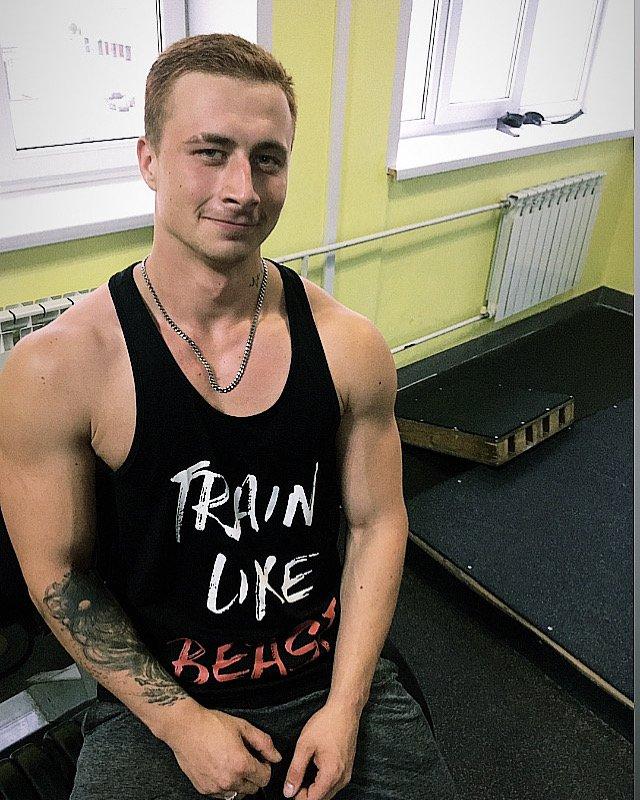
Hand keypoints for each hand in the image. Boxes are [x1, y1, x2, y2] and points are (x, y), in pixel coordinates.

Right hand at [163, 704, 282, 796]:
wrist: (185, 728)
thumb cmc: (212, 724)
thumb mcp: (242, 726)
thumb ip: (263, 742)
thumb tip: (276, 756)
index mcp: (241, 764)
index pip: (265, 778)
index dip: (266, 767)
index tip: (260, 759)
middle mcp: (229, 780)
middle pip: (253, 788)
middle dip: (254, 775)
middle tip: (247, 760)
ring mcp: (216, 787)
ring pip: (238, 794)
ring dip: (241, 783)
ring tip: (234, 765)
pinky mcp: (204, 790)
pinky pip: (223, 795)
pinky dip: (226, 786)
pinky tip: (222, 769)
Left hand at [283, 700, 360, 799]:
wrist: (345, 710)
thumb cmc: (326, 724)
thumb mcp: (304, 745)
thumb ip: (295, 771)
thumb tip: (288, 792)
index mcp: (331, 774)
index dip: (298, 796)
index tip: (290, 785)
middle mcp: (342, 778)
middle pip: (321, 799)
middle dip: (306, 794)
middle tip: (295, 778)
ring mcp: (347, 774)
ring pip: (328, 793)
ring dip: (314, 789)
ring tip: (304, 771)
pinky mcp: (348, 768)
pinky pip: (334, 784)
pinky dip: (322, 782)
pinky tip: (314, 768)